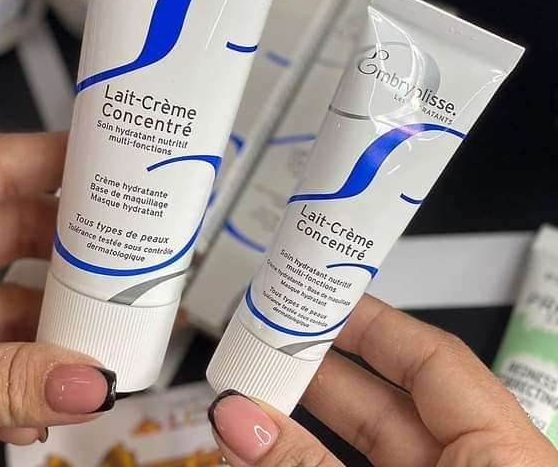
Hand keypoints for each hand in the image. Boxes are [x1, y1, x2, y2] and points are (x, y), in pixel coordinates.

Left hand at [0, 132, 115, 466]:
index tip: (112, 162)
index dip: (55, 159)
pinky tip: (40, 404)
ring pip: (8, 297)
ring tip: (93, 346)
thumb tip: (86, 381)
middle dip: (70, 256)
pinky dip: (19, 378)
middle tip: (125, 262)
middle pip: (12, 231)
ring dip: (50, 330)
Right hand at [208, 295, 555, 466]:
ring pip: (371, 445)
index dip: (368, 319)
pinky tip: (271, 448)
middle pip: (392, 398)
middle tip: (264, 345)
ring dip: (307, 419)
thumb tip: (238, 419)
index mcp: (509, 456)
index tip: (315, 297)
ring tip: (252, 396)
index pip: (431, 355)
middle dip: (320, 368)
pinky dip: (316, 461)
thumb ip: (307, 465)